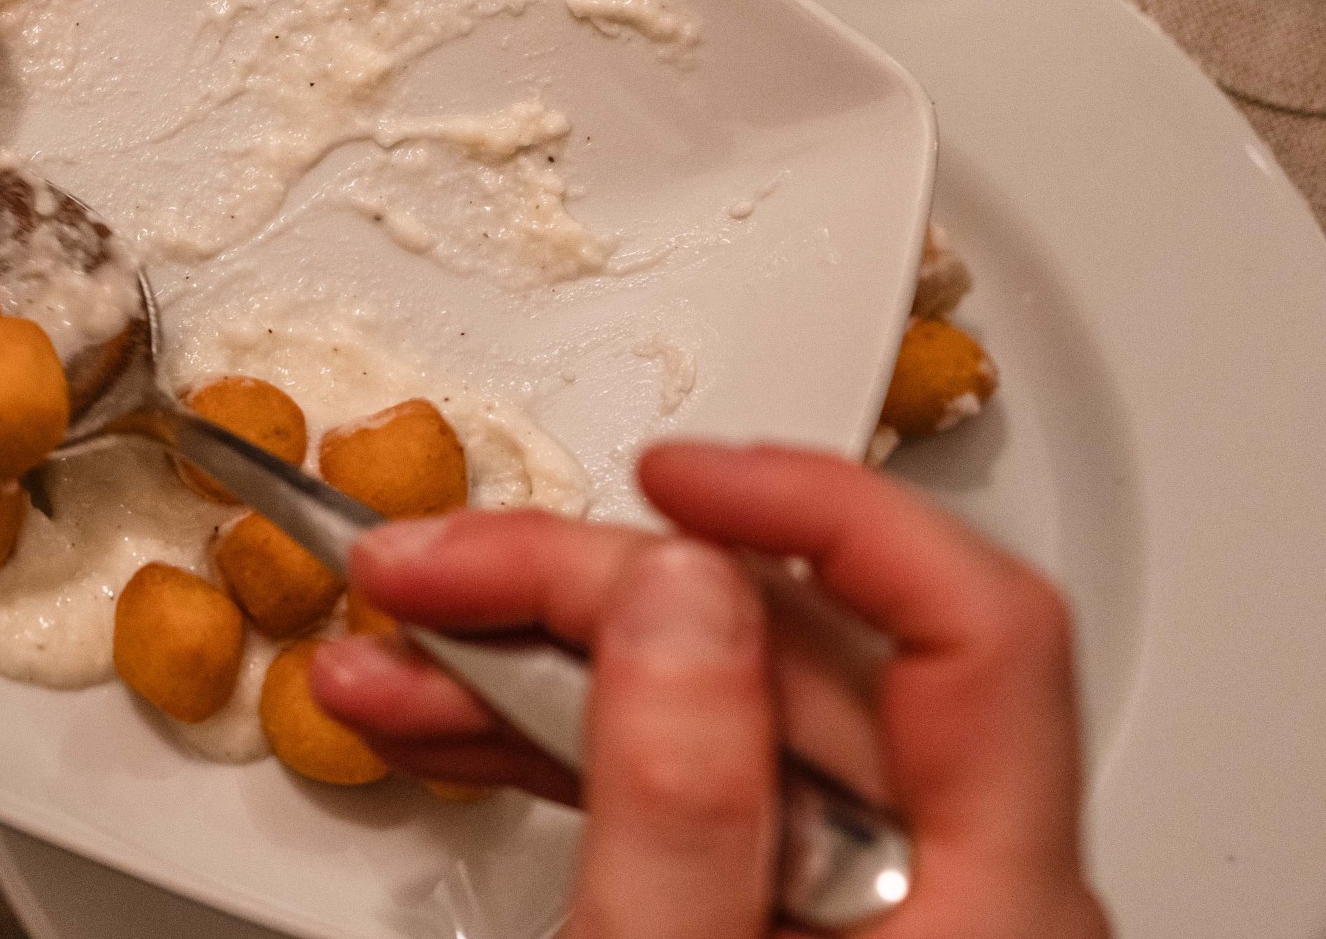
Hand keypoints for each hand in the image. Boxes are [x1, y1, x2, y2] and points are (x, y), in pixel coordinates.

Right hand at [309, 441, 1109, 938]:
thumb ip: (688, 803)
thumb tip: (680, 590)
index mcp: (983, 922)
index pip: (968, 631)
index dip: (818, 512)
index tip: (663, 477)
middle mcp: (951, 913)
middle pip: (794, 661)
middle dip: (588, 591)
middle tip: (433, 574)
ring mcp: (862, 935)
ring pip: (712, 723)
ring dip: (534, 668)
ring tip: (388, 649)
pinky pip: (674, 800)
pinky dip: (545, 753)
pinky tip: (429, 729)